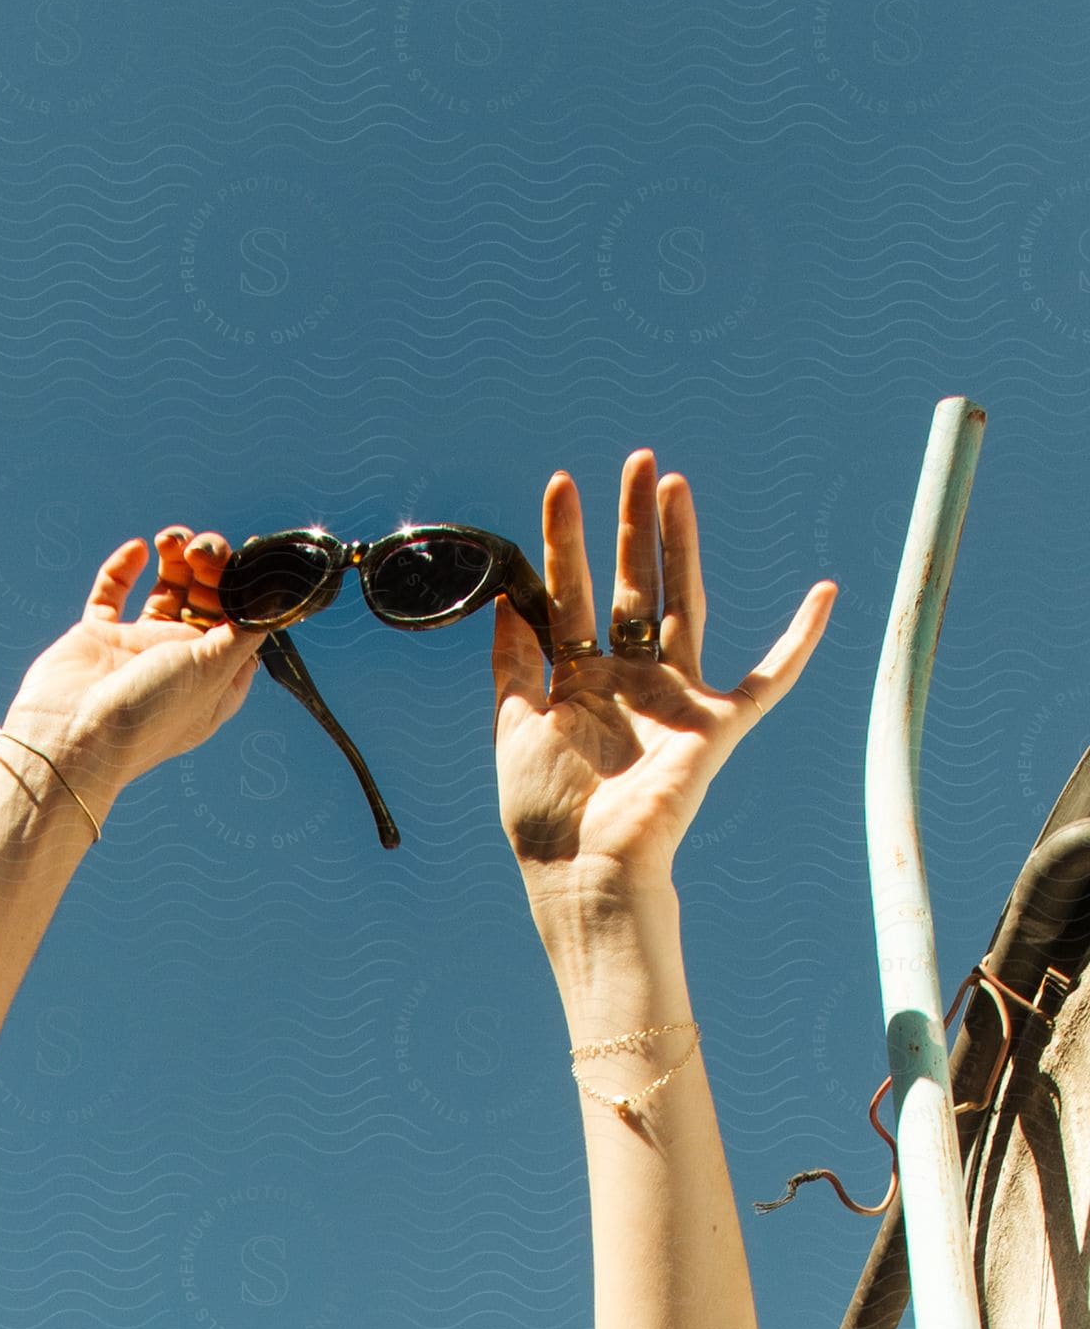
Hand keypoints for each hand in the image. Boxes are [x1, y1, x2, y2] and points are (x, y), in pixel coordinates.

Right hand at [0, 526, 266, 817]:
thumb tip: (276, 601)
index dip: (246, 591)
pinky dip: (122, 569)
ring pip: (165, 592)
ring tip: (173, 538)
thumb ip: (245, 631)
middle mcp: (180, 663)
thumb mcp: (214, 670)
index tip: (248, 560)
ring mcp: (138, 649)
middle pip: (206, 601)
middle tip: (204, 549)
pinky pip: (112, 595)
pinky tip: (137, 548)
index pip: (241, 624)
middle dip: (210, 567)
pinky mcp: (99, 638)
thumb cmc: (149, 712)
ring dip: (174, 560)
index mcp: (215, 680)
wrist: (71, 736)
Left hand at [491, 454, 836, 894]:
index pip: (572, 592)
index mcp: (578, 680)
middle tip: (636, 459)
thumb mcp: (514, 725)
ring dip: (682, 545)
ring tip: (674, 484)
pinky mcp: (715, 725)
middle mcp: (628, 680)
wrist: (583, 869)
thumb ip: (512, 662)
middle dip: (632, 523)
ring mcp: (673, 697)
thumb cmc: (543, 813)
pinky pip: (771, 678)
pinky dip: (800, 639)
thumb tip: (505, 600)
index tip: (561, 483)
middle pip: (633, 583)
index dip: (566, 539)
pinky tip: (824, 594)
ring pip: (684, 603)